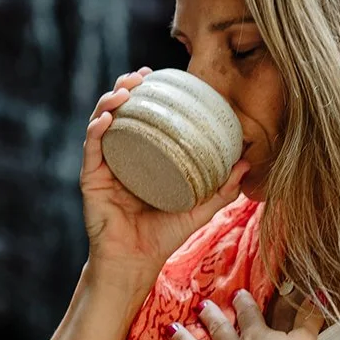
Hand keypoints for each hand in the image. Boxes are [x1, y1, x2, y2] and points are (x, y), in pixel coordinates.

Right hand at [81, 69, 249, 290]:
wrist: (135, 264)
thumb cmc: (162, 238)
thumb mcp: (198, 210)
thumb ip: (222, 189)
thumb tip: (247, 163)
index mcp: (143, 159)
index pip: (142, 118)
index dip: (148, 94)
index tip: (159, 75)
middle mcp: (120, 158)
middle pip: (119, 112)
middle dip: (127, 87)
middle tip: (142, 75)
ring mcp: (104, 167)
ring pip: (101, 123)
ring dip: (110, 101)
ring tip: (126, 90)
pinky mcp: (91, 180)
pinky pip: (92, 149)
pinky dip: (97, 130)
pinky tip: (107, 118)